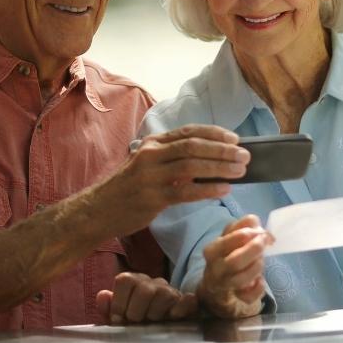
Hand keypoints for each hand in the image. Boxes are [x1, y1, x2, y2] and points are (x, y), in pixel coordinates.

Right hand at [95, 125, 249, 237]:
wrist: (98, 210)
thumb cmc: (128, 189)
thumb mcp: (147, 165)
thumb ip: (172, 160)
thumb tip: (209, 160)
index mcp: (152, 143)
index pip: (188, 132)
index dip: (214, 134)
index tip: (235, 138)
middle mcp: (151, 154)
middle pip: (193, 146)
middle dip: (222, 149)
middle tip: (244, 155)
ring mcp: (150, 176)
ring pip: (192, 166)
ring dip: (220, 167)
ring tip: (240, 170)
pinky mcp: (152, 198)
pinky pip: (185, 191)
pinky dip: (207, 189)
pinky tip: (223, 189)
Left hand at [96, 272, 197, 323]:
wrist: (165, 331)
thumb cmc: (138, 323)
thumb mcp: (120, 319)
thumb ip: (109, 308)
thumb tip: (103, 295)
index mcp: (135, 282)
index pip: (124, 280)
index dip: (118, 302)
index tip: (118, 319)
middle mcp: (154, 283)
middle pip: (143, 288)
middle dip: (136, 311)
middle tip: (136, 323)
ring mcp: (171, 292)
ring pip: (164, 294)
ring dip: (155, 314)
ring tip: (153, 323)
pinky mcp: (188, 303)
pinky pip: (187, 300)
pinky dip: (181, 308)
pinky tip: (173, 317)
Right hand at [197, 215, 270, 318]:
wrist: (216, 284)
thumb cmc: (228, 255)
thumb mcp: (232, 237)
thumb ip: (247, 228)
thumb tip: (265, 231)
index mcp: (213, 249)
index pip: (226, 241)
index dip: (248, 232)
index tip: (260, 231)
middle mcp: (215, 268)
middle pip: (235, 262)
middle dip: (254, 250)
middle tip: (265, 243)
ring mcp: (224, 285)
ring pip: (241, 279)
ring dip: (256, 267)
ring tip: (260, 261)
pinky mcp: (235, 298)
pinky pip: (248, 296)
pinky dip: (258, 288)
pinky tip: (260, 281)